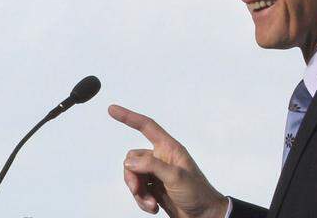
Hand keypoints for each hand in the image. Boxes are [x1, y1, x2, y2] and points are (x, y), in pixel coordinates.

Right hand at [108, 104, 228, 216]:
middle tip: (139, 190)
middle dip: (132, 176)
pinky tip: (152, 207)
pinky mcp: (154, 188)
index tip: (113, 110)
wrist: (203, 216)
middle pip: (133, 158)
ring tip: (150, 203)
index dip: (129, 117)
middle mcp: (162, 158)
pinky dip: (141, 200)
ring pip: (133, 176)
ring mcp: (157, 174)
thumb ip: (152, 166)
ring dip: (137, 191)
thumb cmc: (197, 193)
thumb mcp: (175, 176)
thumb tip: (129, 162)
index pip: (147, 127)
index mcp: (170, 148)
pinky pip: (137, 190)